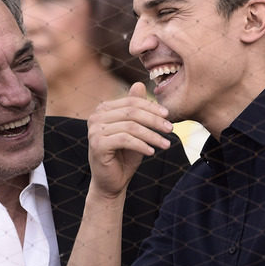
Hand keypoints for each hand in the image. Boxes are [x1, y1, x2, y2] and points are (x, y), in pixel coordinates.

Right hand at [87, 84, 171, 198]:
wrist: (111, 182)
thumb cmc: (124, 155)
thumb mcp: (134, 130)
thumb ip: (136, 109)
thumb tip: (139, 83)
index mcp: (103, 109)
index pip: (131, 101)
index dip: (151, 107)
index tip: (168, 115)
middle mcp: (95, 117)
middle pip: (132, 112)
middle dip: (154, 120)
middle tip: (170, 129)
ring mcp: (94, 131)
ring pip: (131, 127)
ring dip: (152, 135)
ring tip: (166, 144)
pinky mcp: (97, 145)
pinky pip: (125, 140)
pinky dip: (142, 145)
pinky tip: (152, 152)